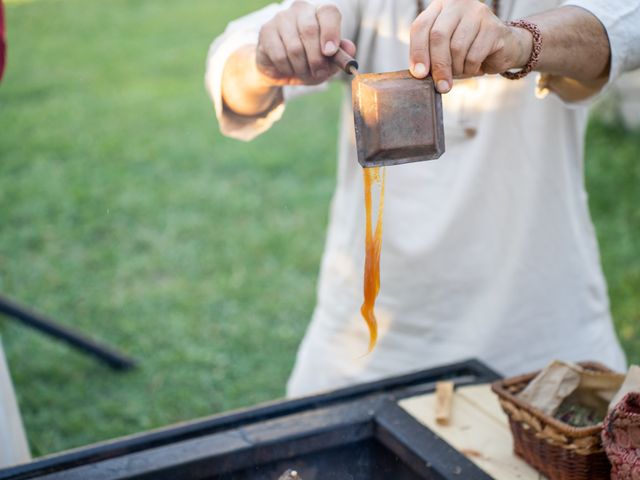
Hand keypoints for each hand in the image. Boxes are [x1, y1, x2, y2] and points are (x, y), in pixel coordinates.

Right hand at [256, 1, 355, 85]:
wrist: (282, 68)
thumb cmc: (310, 61)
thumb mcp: (329, 63)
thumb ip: (341, 56)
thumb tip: (350, 48)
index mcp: (320, 12)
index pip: (329, 13)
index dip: (331, 32)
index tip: (330, 52)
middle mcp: (301, 9)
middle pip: (310, 30)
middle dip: (316, 59)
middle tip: (318, 72)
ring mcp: (281, 18)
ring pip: (294, 47)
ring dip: (301, 67)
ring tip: (303, 72)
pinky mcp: (266, 30)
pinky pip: (280, 55)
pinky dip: (287, 68)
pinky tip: (288, 68)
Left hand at [409, 0, 531, 91]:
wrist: (503, 49)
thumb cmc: (467, 51)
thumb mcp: (443, 51)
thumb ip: (429, 56)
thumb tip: (419, 73)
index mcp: (440, 7)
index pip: (421, 26)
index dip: (417, 52)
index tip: (419, 74)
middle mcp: (457, 4)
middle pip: (438, 36)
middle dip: (437, 65)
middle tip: (441, 86)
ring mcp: (477, 12)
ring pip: (457, 47)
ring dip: (456, 68)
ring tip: (462, 71)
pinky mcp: (493, 27)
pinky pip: (473, 56)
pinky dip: (471, 68)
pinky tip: (475, 67)